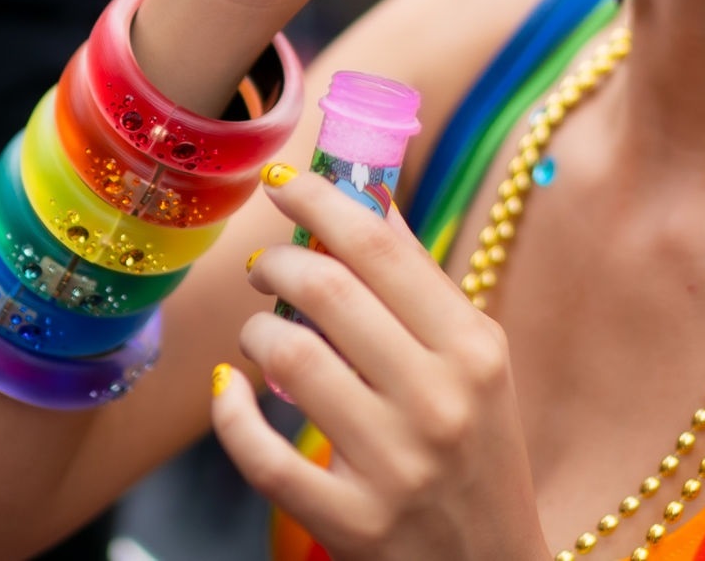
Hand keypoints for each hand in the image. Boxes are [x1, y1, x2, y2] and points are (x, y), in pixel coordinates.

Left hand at [216, 170, 548, 560]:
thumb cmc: (478, 452)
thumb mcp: (476, 364)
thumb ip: (422, 288)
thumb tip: (368, 201)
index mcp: (474, 348)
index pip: (384, 247)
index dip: (323, 201)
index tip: (286, 184)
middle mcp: (439, 398)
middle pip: (330, 290)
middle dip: (277, 262)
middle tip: (263, 265)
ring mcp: (394, 463)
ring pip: (290, 359)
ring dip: (254, 333)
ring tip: (258, 333)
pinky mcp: (350, 520)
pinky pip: (260, 452)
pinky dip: (228, 412)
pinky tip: (226, 390)